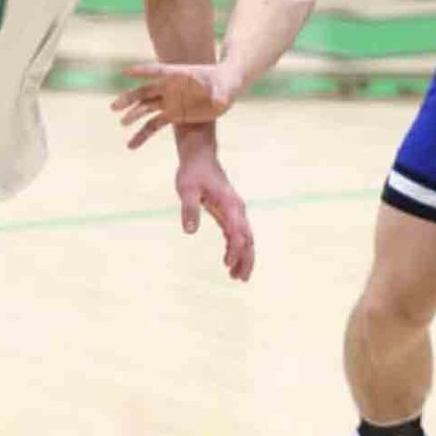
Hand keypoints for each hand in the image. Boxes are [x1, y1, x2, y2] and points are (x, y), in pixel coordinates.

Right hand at [111, 61, 239, 149]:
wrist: (225, 88)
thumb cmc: (225, 83)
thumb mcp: (225, 88)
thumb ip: (220, 94)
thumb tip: (219, 101)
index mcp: (179, 76)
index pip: (158, 72)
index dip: (143, 72)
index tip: (126, 72)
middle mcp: (169, 88)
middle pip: (144, 92)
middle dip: (129, 98)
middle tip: (114, 107)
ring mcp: (169, 102)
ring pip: (145, 108)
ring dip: (132, 115)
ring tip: (122, 123)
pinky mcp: (172, 115)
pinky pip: (153, 125)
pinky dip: (142, 134)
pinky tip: (131, 145)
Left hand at [176, 139, 254, 281]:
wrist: (200, 156)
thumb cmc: (193, 172)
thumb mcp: (186, 189)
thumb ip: (189, 210)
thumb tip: (189, 231)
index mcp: (230, 204)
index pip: (237, 232)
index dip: (235, 250)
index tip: (227, 264)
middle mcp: (237, 209)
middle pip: (248, 238)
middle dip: (246, 259)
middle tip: (241, 279)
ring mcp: (235, 211)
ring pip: (246, 238)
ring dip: (243, 257)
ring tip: (237, 276)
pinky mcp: (229, 212)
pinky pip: (237, 234)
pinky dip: (235, 248)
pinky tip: (229, 260)